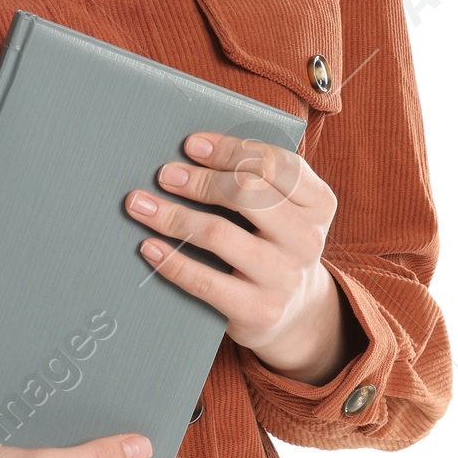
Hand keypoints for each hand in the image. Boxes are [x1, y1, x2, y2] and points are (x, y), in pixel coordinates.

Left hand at [124, 132, 366, 384]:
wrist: (295, 313)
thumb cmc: (272, 242)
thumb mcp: (282, 209)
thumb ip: (254, 179)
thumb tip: (188, 151)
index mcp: (318, 203)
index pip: (276, 164)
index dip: (230, 149)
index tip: (191, 144)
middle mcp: (307, 239)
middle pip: (247, 193)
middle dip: (199, 180)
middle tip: (164, 174)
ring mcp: (284, 277)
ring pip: (219, 234)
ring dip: (173, 215)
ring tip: (139, 204)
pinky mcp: (259, 310)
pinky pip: (206, 281)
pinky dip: (172, 261)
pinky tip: (148, 246)